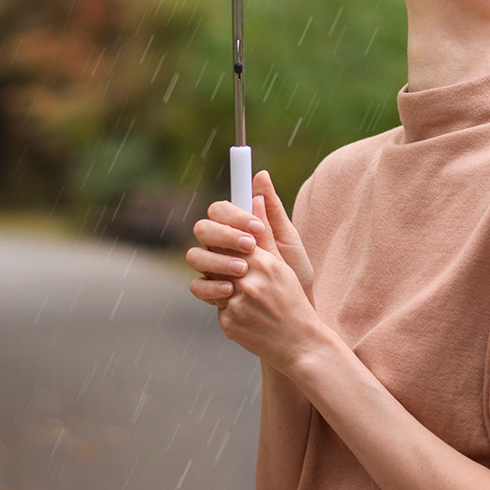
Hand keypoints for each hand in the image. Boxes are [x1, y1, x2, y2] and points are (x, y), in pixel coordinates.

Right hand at [184, 170, 312, 301]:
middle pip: (203, 229)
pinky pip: (196, 286)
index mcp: (236, 228)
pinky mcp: (211, 292)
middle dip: (225, 236)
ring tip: (243, 271)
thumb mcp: (288, 241)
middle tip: (251, 247)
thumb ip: (272, 212)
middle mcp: (219, 246)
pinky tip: (230, 290)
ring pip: (195, 256)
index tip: (257, 227)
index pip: (220, 209)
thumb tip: (261, 176)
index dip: (235, 215)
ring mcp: (212, 268)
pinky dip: (210, 286)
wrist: (293, 313)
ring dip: (217, 260)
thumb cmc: (294, 272)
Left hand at [186, 191, 326, 371]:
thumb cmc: (292, 299)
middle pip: (205, 257)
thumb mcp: (283, 265)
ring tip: (231, 287)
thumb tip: (255, 198)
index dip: (221, 233)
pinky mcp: (228, 323)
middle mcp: (247, 281)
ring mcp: (236, 304)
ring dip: (215, 284)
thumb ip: (264, 234)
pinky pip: (216, 307)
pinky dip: (227, 307)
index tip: (225, 234)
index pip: (227, 236)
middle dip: (209, 258)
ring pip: (207, 283)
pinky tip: (245, 312)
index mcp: (262, 262)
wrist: (299, 342)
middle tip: (221, 263)